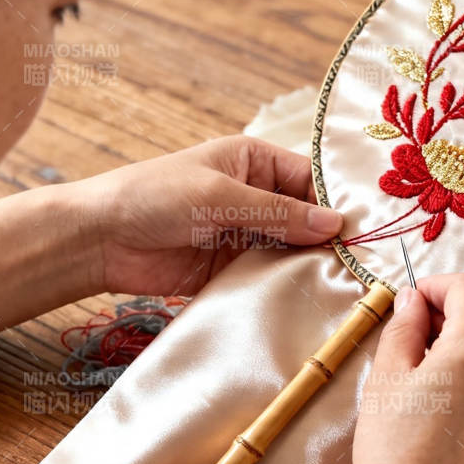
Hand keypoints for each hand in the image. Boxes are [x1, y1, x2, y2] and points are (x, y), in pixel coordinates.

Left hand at [64, 135, 343, 296]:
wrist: (99, 239)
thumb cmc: (153, 196)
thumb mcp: (219, 196)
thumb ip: (276, 212)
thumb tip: (334, 224)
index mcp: (253, 162)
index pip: (309, 180)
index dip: (334, 203)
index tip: (364, 230)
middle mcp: (254, 196)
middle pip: (305, 218)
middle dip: (326, 239)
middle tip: (360, 266)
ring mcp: (243, 234)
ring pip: (290, 251)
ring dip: (306, 266)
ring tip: (340, 287)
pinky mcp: (229, 268)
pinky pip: (266, 277)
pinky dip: (282, 288)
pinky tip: (305, 301)